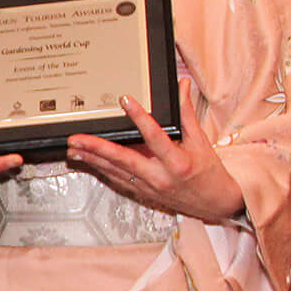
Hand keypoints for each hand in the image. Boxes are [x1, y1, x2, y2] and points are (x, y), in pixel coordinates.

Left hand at [66, 81, 244, 223]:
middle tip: (77, 139)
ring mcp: (150, 188)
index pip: (155, 136)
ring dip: (93, 160)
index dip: (139, 117)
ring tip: (74, 149)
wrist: (216, 204)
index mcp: (177, 162)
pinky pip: (119, 181)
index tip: (126, 101)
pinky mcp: (144, 194)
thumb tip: (183, 86)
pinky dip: (102, 171)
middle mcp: (160, 177)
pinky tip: (88, 163)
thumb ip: (187, 113)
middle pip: (123, 160)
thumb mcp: (201, 141)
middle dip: (97, 149)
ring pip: (115, 172)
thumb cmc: (210, 173)